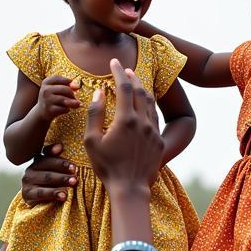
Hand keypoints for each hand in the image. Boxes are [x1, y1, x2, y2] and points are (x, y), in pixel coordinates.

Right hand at [20, 144, 76, 205]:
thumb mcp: (57, 174)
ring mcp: (28, 180)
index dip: (52, 149)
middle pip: (47, 163)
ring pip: (46, 177)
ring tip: (73, 182)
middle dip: (63, 166)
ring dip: (61, 179)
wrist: (39, 206)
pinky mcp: (27, 193)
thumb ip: (60, 163)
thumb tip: (62, 147)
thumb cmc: (53, 187)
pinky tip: (64, 196)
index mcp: (39, 161)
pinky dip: (53, 194)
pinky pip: (41, 193)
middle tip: (75, 170)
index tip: (61, 148)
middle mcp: (32, 168)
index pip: (45, 152)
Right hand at [36, 76, 81, 121]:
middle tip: (74, 98)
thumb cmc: (52, 98)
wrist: (42, 111)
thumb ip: (66, 85)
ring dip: (72, 102)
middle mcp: (45, 90)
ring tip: (74, 104)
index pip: (58, 78)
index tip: (73, 86)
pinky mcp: (50, 110)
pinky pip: (64, 109)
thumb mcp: (56, 89)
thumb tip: (77, 86)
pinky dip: (67, 109)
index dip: (68, 81)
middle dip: (72, 94)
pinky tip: (66, 109)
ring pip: (64, 99)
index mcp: (46, 82)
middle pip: (64, 89)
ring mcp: (47, 100)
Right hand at [83, 60, 162, 193]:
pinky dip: (149, 106)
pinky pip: (155, 118)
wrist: (130, 189)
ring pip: (150, 103)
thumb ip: (94, 114)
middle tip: (125, 70)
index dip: (118, 71)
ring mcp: (153, 132)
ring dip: (142, 90)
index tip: (114, 62)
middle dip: (132, 77)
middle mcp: (142, 122)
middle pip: (140, 91)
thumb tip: (98, 92)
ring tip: (135, 83)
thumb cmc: (107, 167)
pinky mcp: (159, 142)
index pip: (123, 86)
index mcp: (125, 119)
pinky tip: (144, 106)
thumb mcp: (91, 141)